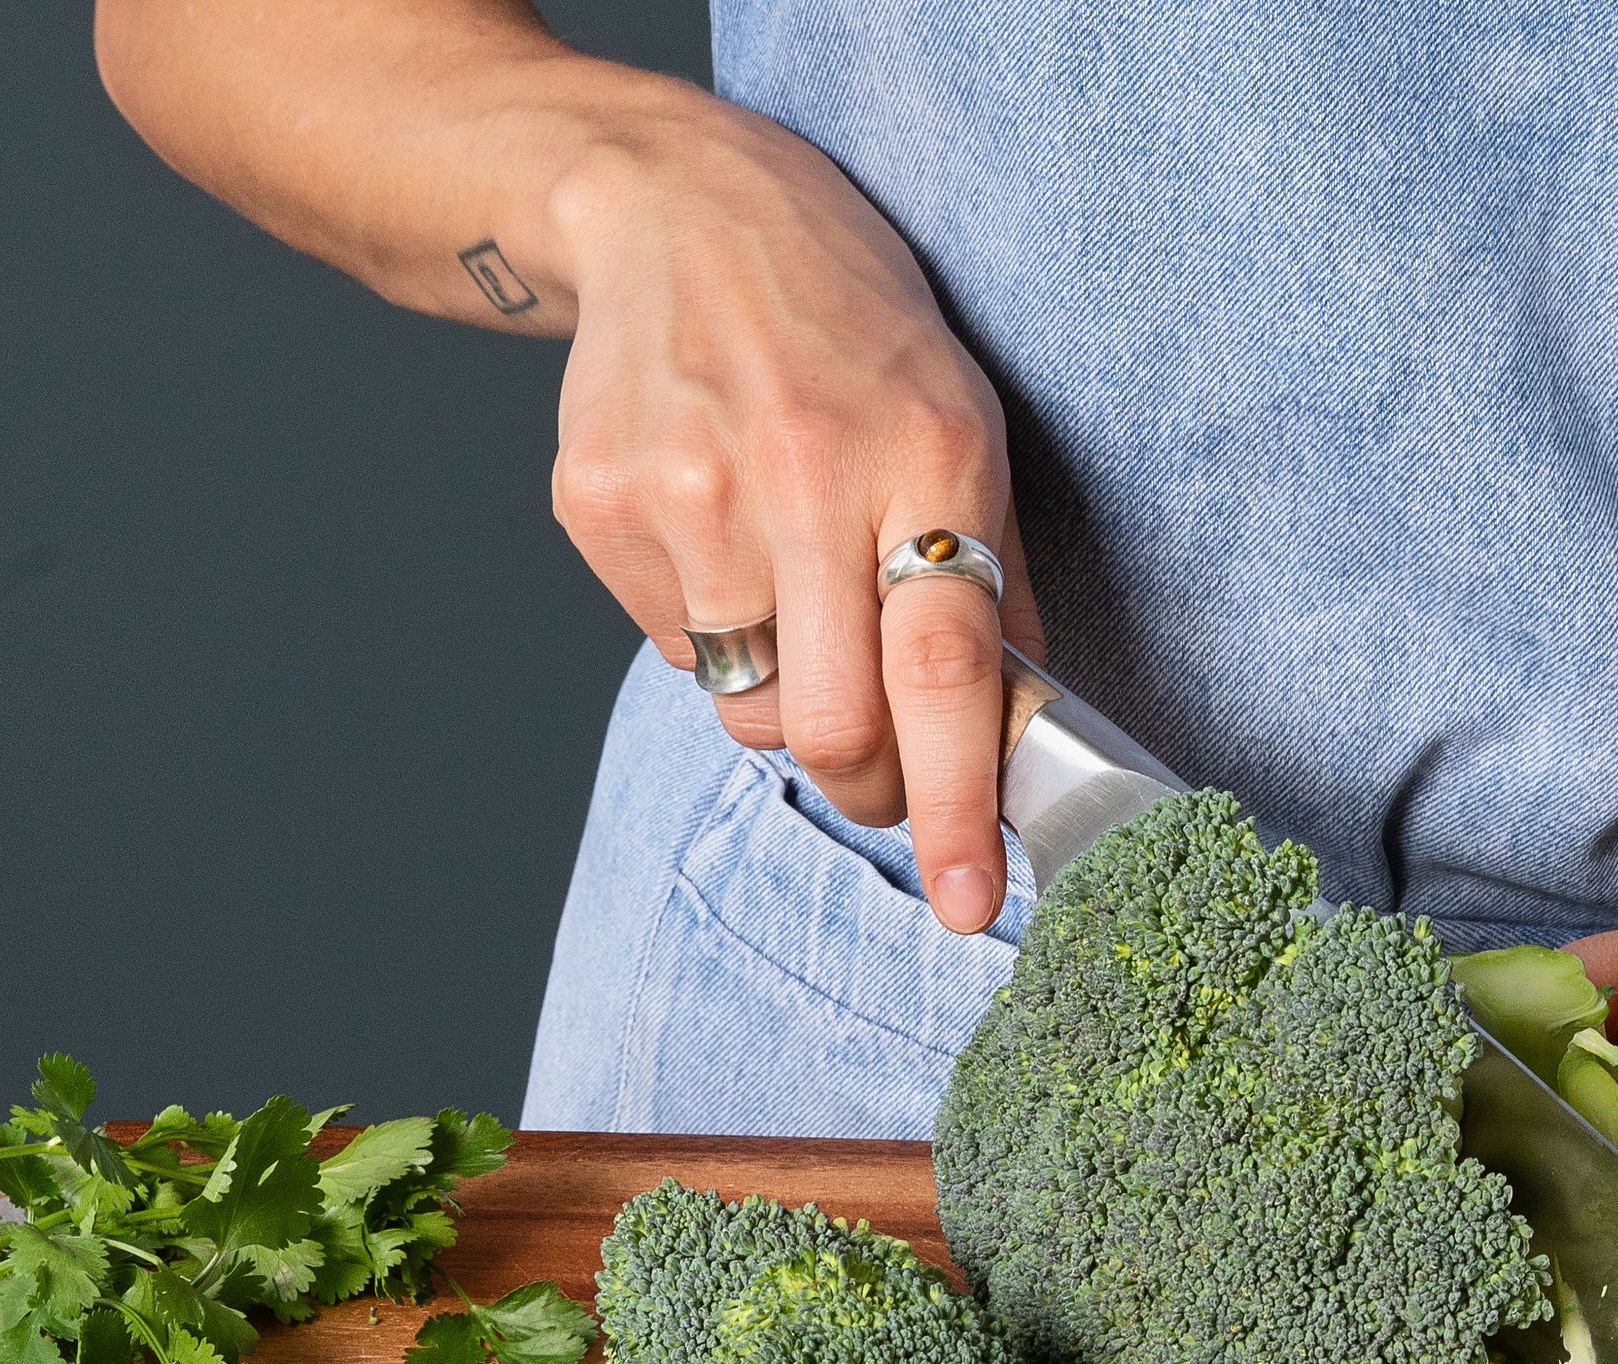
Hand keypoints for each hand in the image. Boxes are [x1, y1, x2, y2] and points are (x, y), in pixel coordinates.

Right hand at [543, 85, 1043, 932]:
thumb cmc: (847, 331)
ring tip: (793, 591)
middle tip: (885, 775)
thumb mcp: (961, 421)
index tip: (974, 900)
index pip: (947, 673)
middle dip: (871, 789)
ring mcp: (686, 492)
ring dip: (785, 698)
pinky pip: (675, 653)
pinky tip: (721, 537)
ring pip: (746, 709)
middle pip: (832, 730)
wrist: (679, 209)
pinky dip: (713, 635)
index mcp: (923, 453)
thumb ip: (996, 584)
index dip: (958, 806)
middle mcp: (801, 475)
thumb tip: (1019, 742)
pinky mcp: (599, 504)